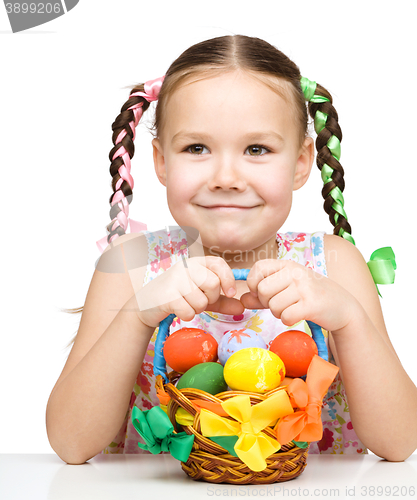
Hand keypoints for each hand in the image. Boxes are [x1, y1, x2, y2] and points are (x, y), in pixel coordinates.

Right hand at [134, 256, 243, 327]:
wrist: (147, 305)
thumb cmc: (178, 298)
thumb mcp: (203, 297)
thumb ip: (222, 301)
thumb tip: (242, 308)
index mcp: (196, 262)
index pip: (218, 263)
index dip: (228, 278)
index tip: (230, 293)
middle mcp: (185, 266)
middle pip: (213, 284)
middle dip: (210, 298)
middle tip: (199, 299)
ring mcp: (175, 279)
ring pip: (202, 301)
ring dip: (197, 309)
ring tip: (185, 303)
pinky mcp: (167, 295)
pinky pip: (189, 311)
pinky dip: (187, 315)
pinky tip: (177, 309)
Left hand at [239, 259, 357, 332]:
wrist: (343, 307)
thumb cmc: (311, 297)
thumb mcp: (286, 290)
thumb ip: (262, 296)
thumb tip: (242, 300)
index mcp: (287, 265)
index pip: (257, 268)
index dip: (254, 284)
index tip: (262, 293)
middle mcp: (296, 272)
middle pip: (262, 290)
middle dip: (267, 303)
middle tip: (281, 305)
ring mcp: (305, 287)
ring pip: (273, 306)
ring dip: (279, 313)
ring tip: (292, 309)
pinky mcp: (312, 304)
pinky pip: (286, 316)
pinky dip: (288, 320)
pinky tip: (299, 316)